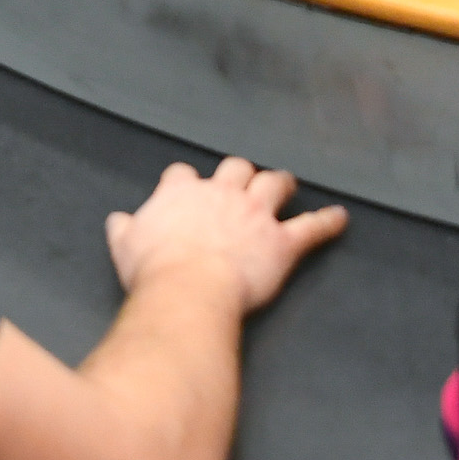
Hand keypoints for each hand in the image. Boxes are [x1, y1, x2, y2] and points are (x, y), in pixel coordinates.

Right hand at [102, 157, 344, 316]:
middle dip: (241, 173)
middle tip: (245, 180)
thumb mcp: (125, 247)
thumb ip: (123, 229)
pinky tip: (340, 218)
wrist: (188, 290)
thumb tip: (118, 221)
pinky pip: (311, 228)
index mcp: (181, 194)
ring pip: (273, 185)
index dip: (188, 181)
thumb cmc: (155, 272)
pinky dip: (328, 223)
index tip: (189, 187)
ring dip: (281, 184)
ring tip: (287, 183)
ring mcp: (255, 216)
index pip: (183, 174)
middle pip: (235, 169)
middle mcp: (221, 194)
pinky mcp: (281, 242)